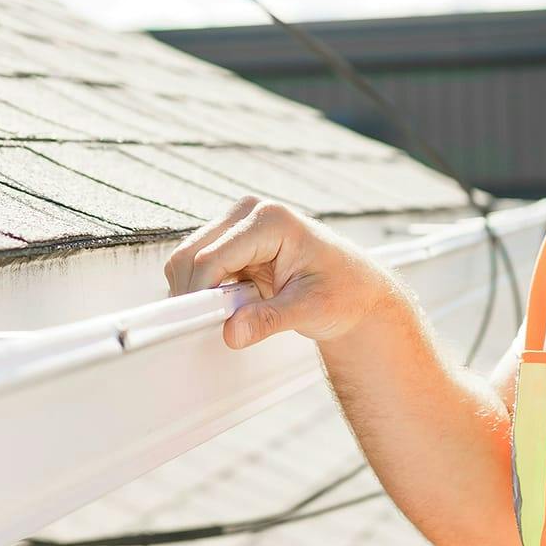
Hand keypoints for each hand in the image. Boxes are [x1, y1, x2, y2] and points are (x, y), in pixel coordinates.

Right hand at [163, 195, 407, 349]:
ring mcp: (238, 225)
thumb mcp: (311, 309)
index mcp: (271, 220)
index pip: (212, 258)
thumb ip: (270, 319)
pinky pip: (199, 267)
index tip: (200, 324)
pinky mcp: (232, 241)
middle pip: (192, 254)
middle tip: (217, 323)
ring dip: (201, 291)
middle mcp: (249, 213)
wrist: (356, 289)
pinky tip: (235, 302)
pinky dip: (206, 289)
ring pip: (189, 260)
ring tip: (237, 311)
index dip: (201, 293)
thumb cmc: (344, 291)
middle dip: (196, 292)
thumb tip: (233, 331)